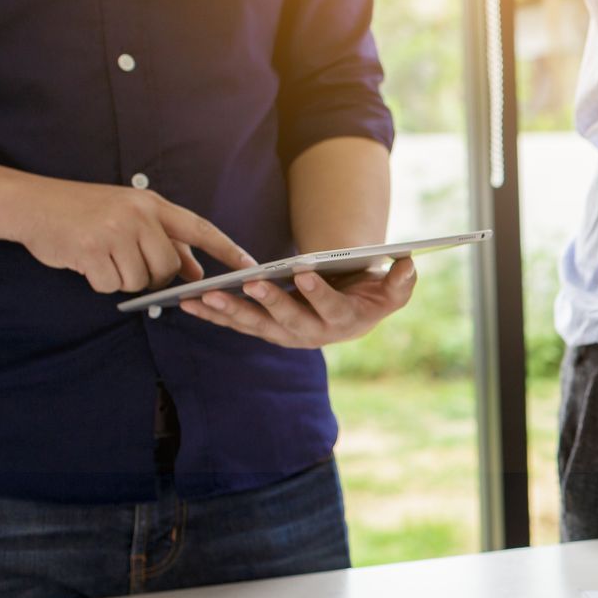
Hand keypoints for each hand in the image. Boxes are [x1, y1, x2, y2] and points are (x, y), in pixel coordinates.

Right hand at [14, 181, 254, 293]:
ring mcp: (115, 231)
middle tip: (128, 263)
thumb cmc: (84, 212)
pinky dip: (100, 281)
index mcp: (150, 203)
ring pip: (141, 281)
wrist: (31, 204)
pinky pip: (112, 285)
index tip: (252, 267)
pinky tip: (86, 261)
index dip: (227, 249)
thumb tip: (196, 273)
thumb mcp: (129, 216)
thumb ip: (165, 240)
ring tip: (103, 257)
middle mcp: (137, 215)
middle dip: (154, 276)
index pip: (199, 228)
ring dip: (122, 279)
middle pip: (168, 266)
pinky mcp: (92, 250)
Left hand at [178, 257, 417, 347]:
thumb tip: (408, 263)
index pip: (330, 308)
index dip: (318, 292)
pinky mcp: (264, 330)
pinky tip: (188, 303)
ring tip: (205, 297)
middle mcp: (312, 335)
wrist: (352, 311)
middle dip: (268, 302)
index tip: (304, 271)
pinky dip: (212, 315)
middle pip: (287, 321)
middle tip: (251, 284)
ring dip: (229, 312)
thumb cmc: (372, 295)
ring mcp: (285, 334)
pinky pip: (236, 324)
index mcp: (343, 322)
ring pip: (255, 325)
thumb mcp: (394, 290)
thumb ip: (402, 281)